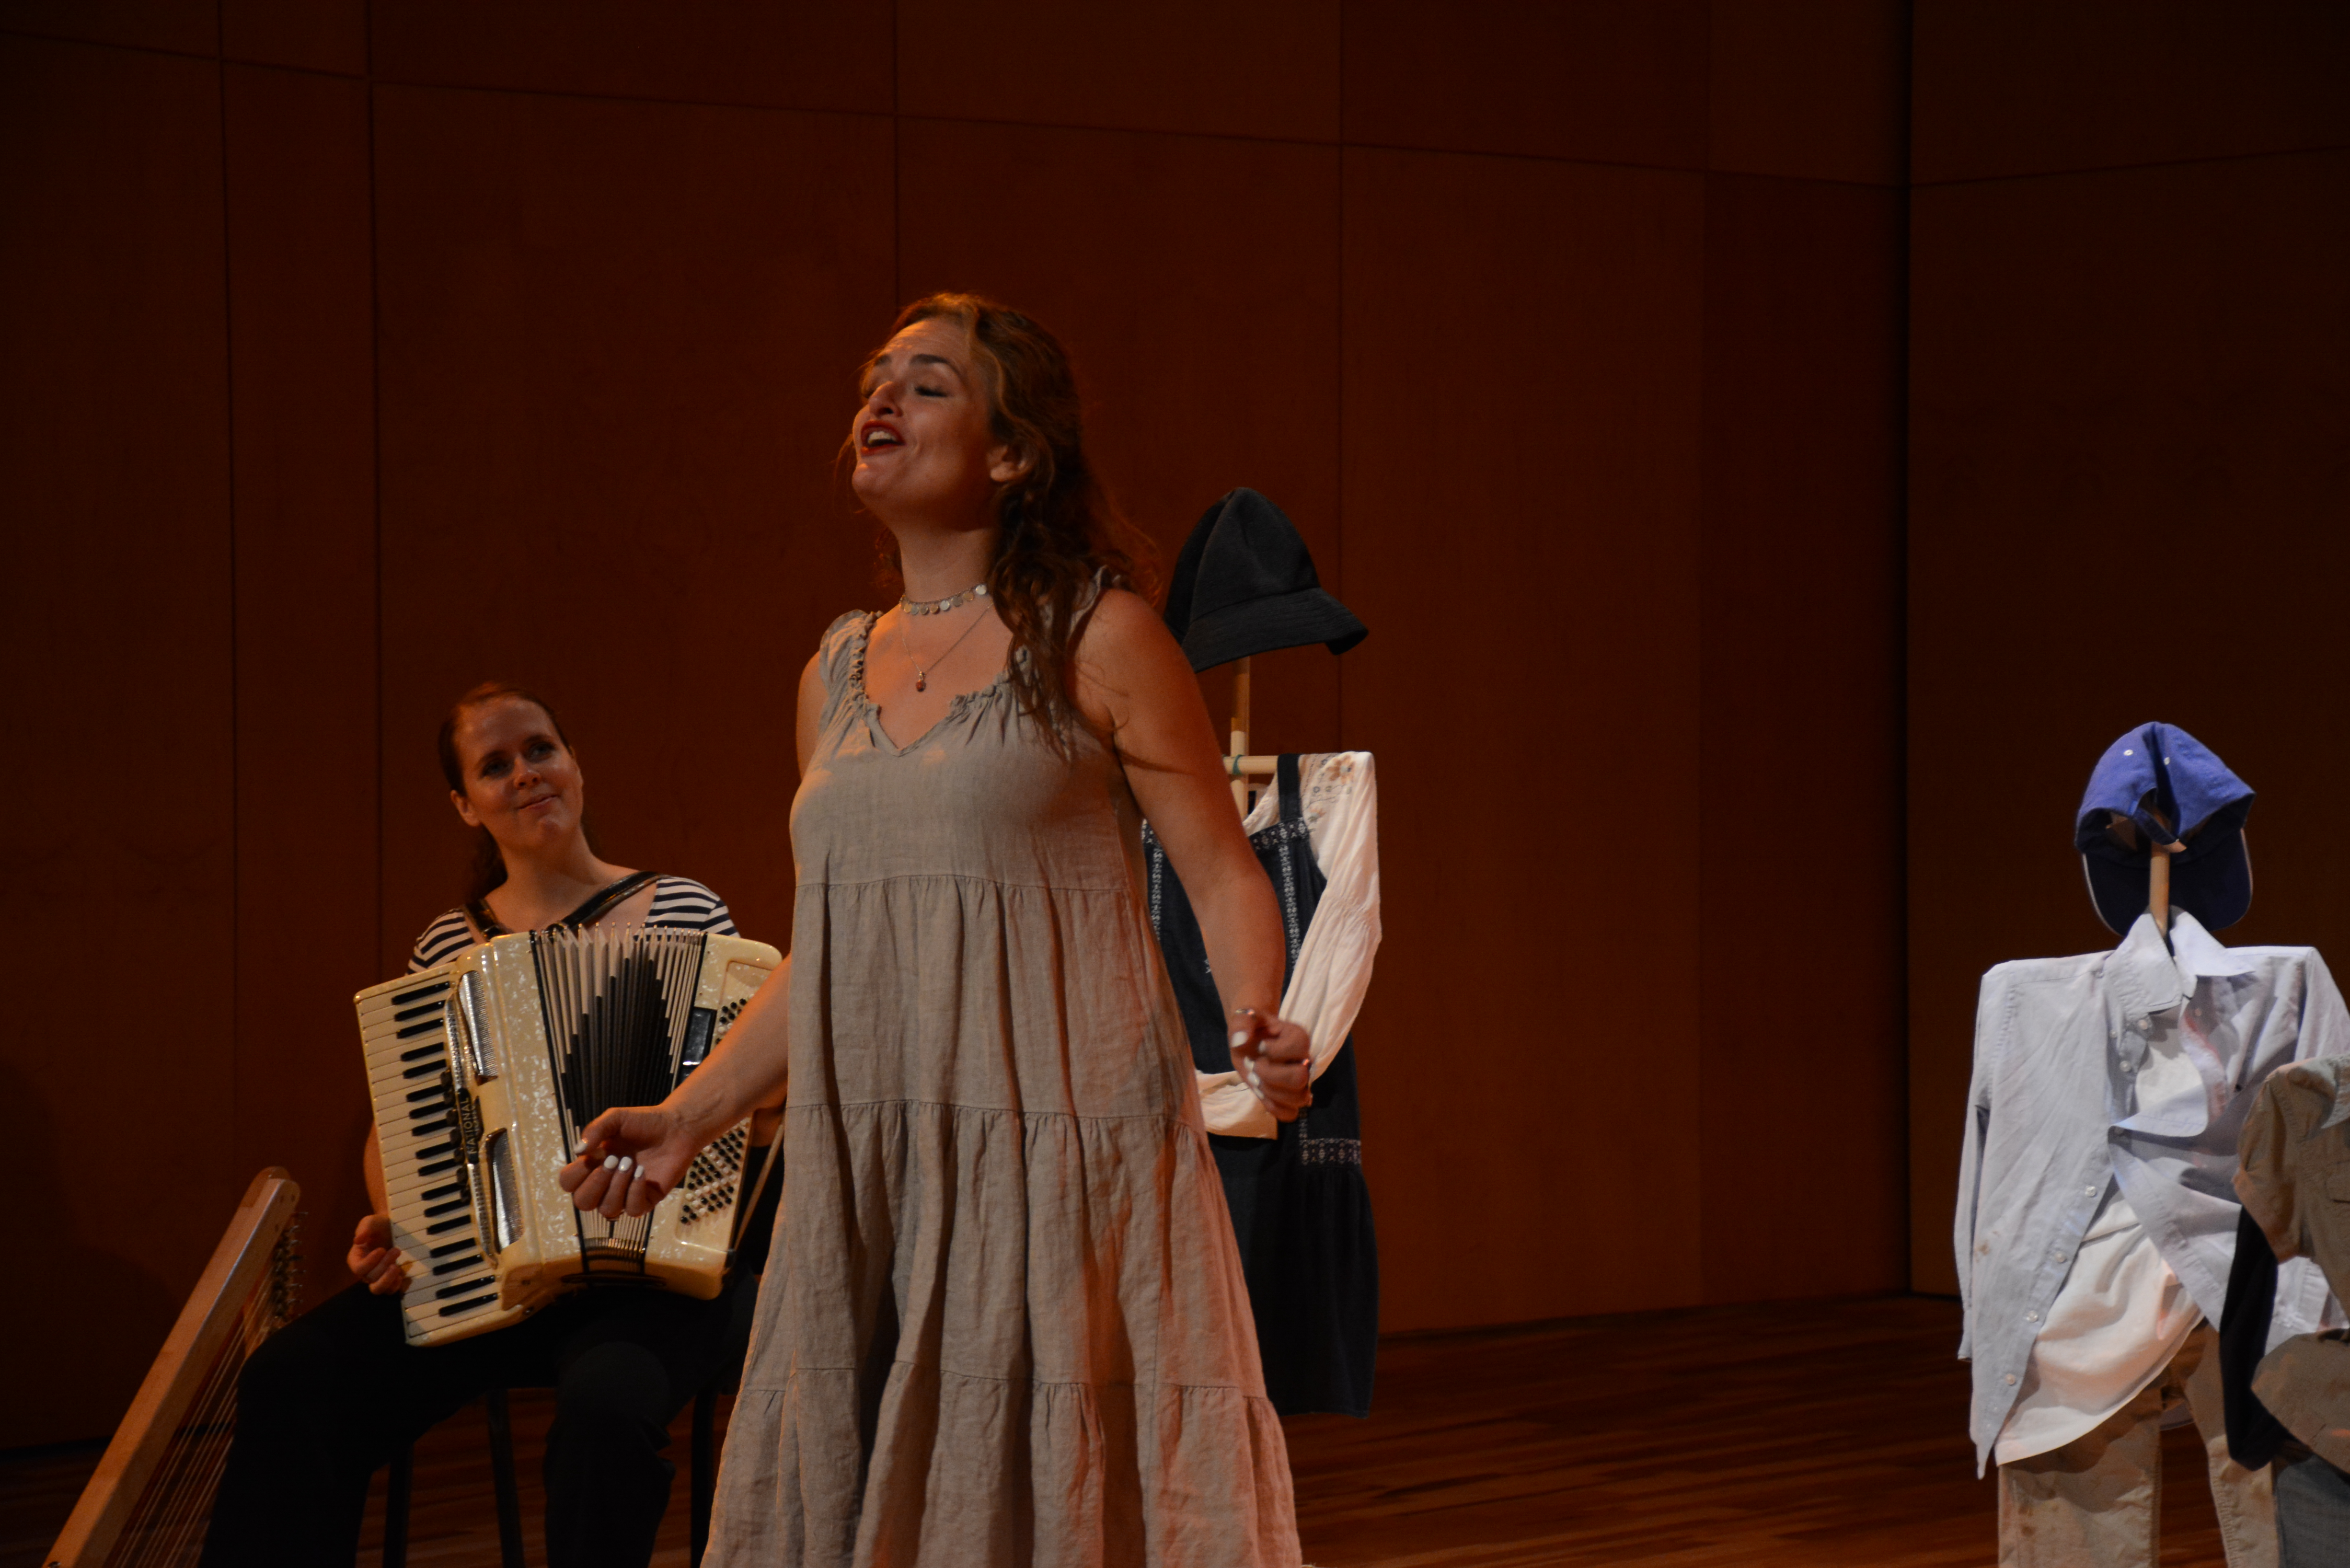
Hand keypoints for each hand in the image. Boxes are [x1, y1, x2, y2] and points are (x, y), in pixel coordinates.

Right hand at [348, 1213, 408, 1295]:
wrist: (394, 1228)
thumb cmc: (379, 1225)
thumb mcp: (371, 1221)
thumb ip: (364, 1228)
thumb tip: (357, 1240)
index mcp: (356, 1259)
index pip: (358, 1268)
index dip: (369, 1262)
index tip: (381, 1250)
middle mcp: (365, 1271)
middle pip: (370, 1278)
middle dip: (383, 1266)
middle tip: (396, 1250)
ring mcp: (377, 1277)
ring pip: (378, 1289)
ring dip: (388, 1279)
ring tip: (397, 1266)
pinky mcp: (390, 1280)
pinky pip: (390, 1291)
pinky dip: (396, 1286)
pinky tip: (402, 1275)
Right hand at [558, 1104, 704, 1219]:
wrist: (676, 1127)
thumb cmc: (643, 1122)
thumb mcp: (615, 1118)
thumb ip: (595, 1130)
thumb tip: (578, 1151)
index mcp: (592, 1165)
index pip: (568, 1183)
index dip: (575, 1174)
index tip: (592, 1155)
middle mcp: (605, 1183)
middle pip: (582, 1203)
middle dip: (596, 1183)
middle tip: (614, 1160)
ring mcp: (625, 1194)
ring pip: (607, 1210)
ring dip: (616, 1188)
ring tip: (631, 1164)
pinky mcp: (646, 1200)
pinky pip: (633, 1210)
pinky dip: (635, 1192)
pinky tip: (642, 1173)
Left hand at [1230, 1010, 1310, 1121]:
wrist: (1250, 1037)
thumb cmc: (1251, 1027)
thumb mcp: (1243, 1018)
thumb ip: (1241, 1024)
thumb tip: (1241, 1040)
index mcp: (1298, 1037)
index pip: (1298, 1047)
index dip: (1274, 1050)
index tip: (1261, 1046)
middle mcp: (1304, 1060)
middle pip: (1300, 1078)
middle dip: (1270, 1075)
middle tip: (1256, 1066)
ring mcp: (1300, 1081)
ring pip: (1297, 1099)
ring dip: (1270, 1092)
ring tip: (1258, 1080)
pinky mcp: (1288, 1096)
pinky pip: (1289, 1113)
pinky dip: (1273, 1107)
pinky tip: (1261, 1094)